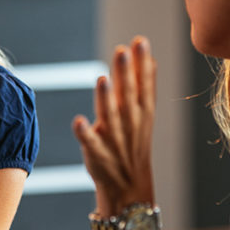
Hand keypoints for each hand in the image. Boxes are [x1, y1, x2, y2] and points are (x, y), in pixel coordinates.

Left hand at [72, 36, 155, 216]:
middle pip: (128, 96)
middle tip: (123, 50)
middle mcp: (130, 124)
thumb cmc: (133, 145)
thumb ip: (146, 86)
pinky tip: (78, 121)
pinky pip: (90, 144)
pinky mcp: (97, 154)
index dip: (142, 64)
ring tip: (102, 79)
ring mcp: (113, 139)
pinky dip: (85, 134)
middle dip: (126, 74)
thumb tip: (150, 58)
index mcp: (142, 113)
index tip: (140, 41)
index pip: (144, 85)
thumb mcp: (144, 116)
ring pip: (110, 117)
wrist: (129, 187)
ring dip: (106, 99)